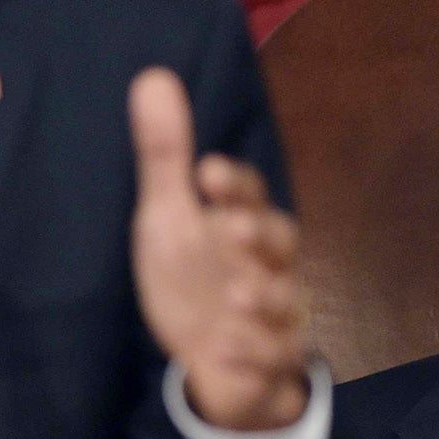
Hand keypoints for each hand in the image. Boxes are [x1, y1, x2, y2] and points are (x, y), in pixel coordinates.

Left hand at [129, 67, 309, 430]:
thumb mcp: (168, 218)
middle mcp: (266, 264)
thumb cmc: (191, 277)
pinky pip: (272, 358)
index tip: (207, 171)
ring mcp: (274, 314)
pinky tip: (223, 349)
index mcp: (241, 223)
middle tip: (234, 230)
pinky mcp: (271, 360)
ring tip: (235, 293)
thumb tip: (153, 75)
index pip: (248, 194)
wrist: (212, 362)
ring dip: (263, 295)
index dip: (234, 183)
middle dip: (261, 234)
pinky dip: (252, 353)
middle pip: (280, 241)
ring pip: (286, 301)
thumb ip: (164, 157)